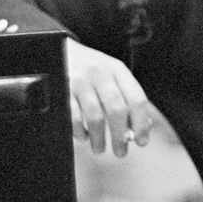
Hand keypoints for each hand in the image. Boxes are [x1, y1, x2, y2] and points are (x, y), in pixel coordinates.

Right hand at [65, 38, 153, 156]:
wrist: (59, 49)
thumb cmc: (91, 69)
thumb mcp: (112, 75)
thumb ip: (128, 97)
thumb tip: (143, 127)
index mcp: (118, 70)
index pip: (136, 99)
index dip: (141, 123)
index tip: (141, 141)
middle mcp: (101, 74)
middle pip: (117, 110)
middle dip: (120, 136)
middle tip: (121, 152)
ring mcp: (81, 82)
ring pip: (95, 118)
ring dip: (99, 139)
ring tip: (100, 148)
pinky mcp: (63, 91)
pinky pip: (75, 119)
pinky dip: (80, 133)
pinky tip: (84, 137)